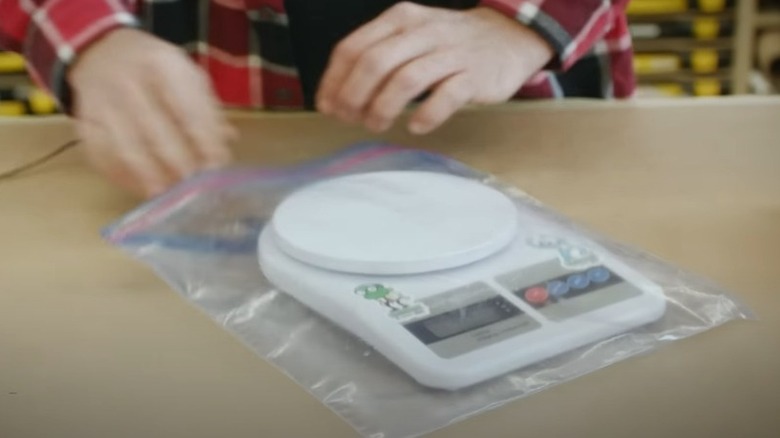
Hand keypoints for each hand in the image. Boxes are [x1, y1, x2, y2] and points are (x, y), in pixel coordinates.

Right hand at [68, 28, 235, 197]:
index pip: (187, 109)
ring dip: (151, 176)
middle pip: (156, 132)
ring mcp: (102, 103)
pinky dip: (122, 176)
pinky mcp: (85, 123)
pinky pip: (102, 156)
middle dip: (180, 164)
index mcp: (161, 66)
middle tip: (197, 187)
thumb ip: (206, 109)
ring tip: (169, 194)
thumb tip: (225, 142)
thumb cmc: (155, 71)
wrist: (102, 52)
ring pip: (127, 149)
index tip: (218, 166)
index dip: (205, 142)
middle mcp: (128, 82)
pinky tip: (141, 188)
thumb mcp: (186, 76)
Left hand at [316, 3, 553, 134]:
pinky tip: (416, 127)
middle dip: (353, 96)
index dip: (334, 81)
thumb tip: (337, 96)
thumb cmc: (449, 44)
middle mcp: (423, 32)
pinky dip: (426, 115)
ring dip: (383, 108)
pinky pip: (446, 96)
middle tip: (350, 120)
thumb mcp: (410, 37)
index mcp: (400, 20)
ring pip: (406, 79)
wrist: (509, 37)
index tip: (328, 107)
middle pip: (374, 63)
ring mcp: (451, 53)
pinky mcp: (475, 76)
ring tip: (376, 125)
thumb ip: (377, 58)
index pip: (353, 48)